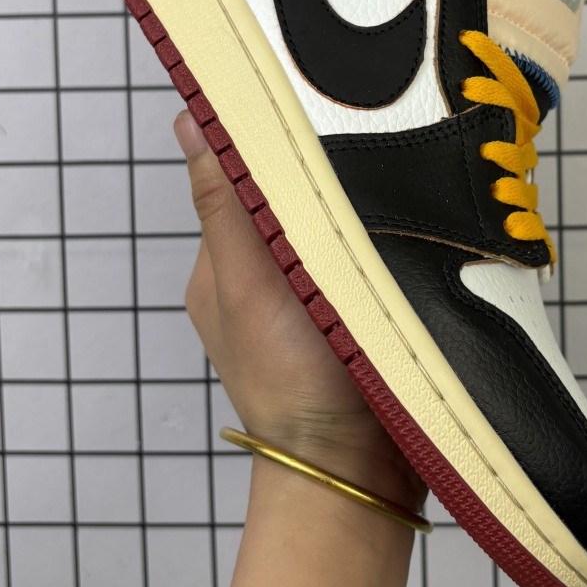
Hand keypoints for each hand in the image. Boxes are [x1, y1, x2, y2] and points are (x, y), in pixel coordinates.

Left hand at [174, 111, 426, 513]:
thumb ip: (224, 204)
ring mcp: (307, 300)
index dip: (268, 143)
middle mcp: (260, 279)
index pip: (237, 175)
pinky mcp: (352, 316)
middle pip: (286, 199)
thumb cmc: (294, 386)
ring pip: (327, 227)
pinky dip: (375, 249)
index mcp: (221, 266)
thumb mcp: (249, 283)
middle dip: (318, 181)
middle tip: (362, 164)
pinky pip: (360, 260)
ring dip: (352, 216)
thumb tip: (189, 119)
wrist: (359, 473)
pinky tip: (398, 245)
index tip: (308, 113)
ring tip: (385, 208)